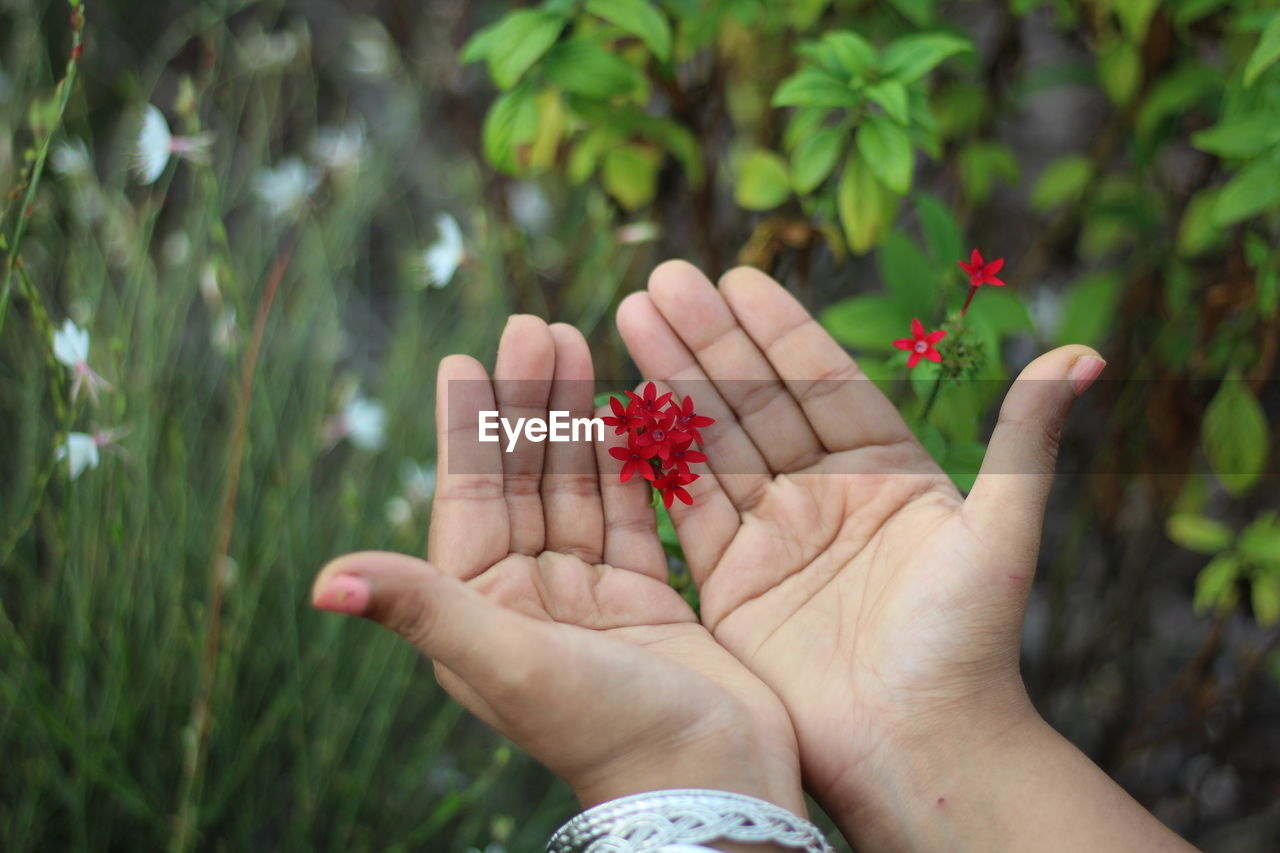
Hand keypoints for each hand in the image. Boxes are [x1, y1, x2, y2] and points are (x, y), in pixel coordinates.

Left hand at [312, 316, 803, 823]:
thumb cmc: (605, 731)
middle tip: (537, 327)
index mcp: (483, 611)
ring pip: (578, 486)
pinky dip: (633, 460)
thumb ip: (422, 608)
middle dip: (528, 404)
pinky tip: (631, 406)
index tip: (465, 357)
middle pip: (524, 482)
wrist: (711, 786)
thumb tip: (320, 582)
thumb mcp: (506, 661)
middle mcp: (530, 600)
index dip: (466, 430)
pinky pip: (635, 510)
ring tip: (579, 343)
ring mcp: (592, 595)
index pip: (468, 501)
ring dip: (576, 418)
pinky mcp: (649, 596)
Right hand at [617, 261, 1191, 850]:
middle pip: (758, 401)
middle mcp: (823, 495)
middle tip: (664, 277)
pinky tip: (622, 404)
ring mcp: (772, 537)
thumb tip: (1087, 352)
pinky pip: (686, 507)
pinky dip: (656, 459)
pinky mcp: (728, 583)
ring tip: (632, 314)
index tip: (738, 278)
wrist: (917, 747)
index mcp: (884, 472)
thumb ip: (1026, 437)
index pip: (823, 382)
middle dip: (710, 339)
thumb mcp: (1002, 532)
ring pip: (714, 443)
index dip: (780, 330)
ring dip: (673, 381)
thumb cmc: (970, 643)